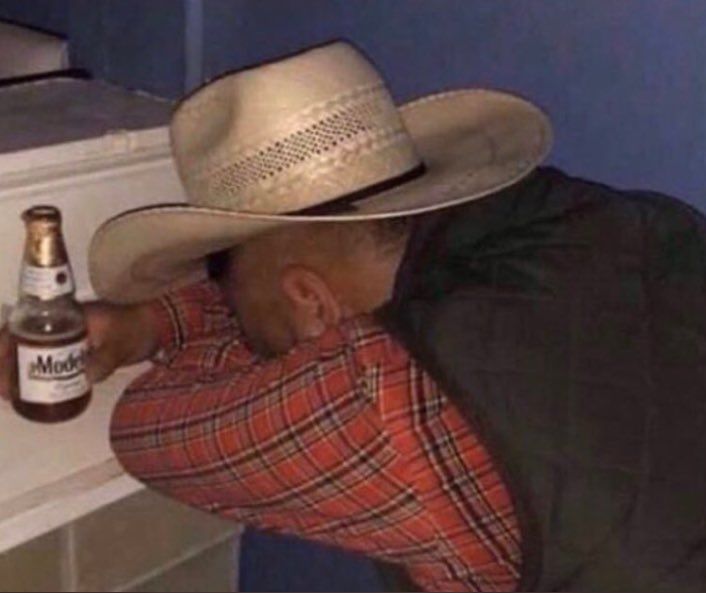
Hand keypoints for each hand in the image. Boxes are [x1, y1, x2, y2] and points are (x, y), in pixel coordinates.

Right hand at [0, 300, 159, 400]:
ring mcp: (68, 339)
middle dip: (7, 362)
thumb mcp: (121, 343)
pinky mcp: (76, 353)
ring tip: (9, 394)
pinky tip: (29, 394)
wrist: (159, 328)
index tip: (0, 360)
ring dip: (17, 370)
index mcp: (66, 315)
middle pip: (22, 340)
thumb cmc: (139, 328)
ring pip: (32, 353)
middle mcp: (61, 325)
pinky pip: (48, 363)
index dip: (5, 342)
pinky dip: (36, 375)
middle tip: (5, 390)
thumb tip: (86, 376)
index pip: (24, 324)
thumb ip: (105, 358)